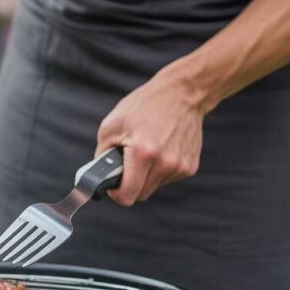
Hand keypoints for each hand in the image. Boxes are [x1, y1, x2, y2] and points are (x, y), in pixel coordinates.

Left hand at [96, 67, 205, 205]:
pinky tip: (160, 149)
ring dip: (146, 177)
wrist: (183, 93)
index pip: (127, 196)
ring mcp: (180, 166)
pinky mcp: (190, 167)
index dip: (116, 193)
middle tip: (127, 164)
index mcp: (143, 153)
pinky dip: (160, 170)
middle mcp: (165, 163)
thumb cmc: (145, 105)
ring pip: (154, 187)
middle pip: (140, 195)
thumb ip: (102, 155)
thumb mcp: (112, 125)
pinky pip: (167, 179)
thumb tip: (99, 175)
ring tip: (146, 151)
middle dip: (130, 184)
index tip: (114, 184)